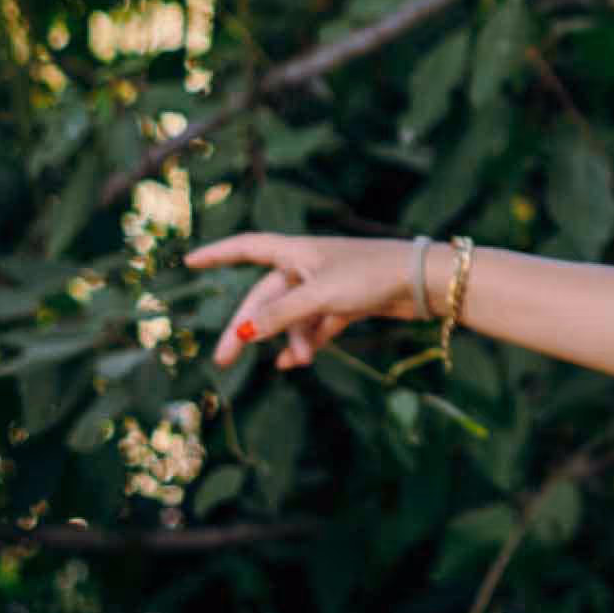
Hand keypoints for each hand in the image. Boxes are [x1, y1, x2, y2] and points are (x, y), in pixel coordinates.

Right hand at [182, 233, 424, 370]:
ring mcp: (327, 285)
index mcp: (296, 251)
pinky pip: (315, 325)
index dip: (218, 254)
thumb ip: (283, 315)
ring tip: (296, 364)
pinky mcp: (346, 303)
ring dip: (289, 340)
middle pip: (266, 298)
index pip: (246, 248)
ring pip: (293, 316)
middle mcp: (307, 265)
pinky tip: (295, 362)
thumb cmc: (372, 275)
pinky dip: (306, 342)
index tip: (190, 261)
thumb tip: (246, 333)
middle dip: (248, 328)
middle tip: (223, 360)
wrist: (423, 282)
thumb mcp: (321, 295)